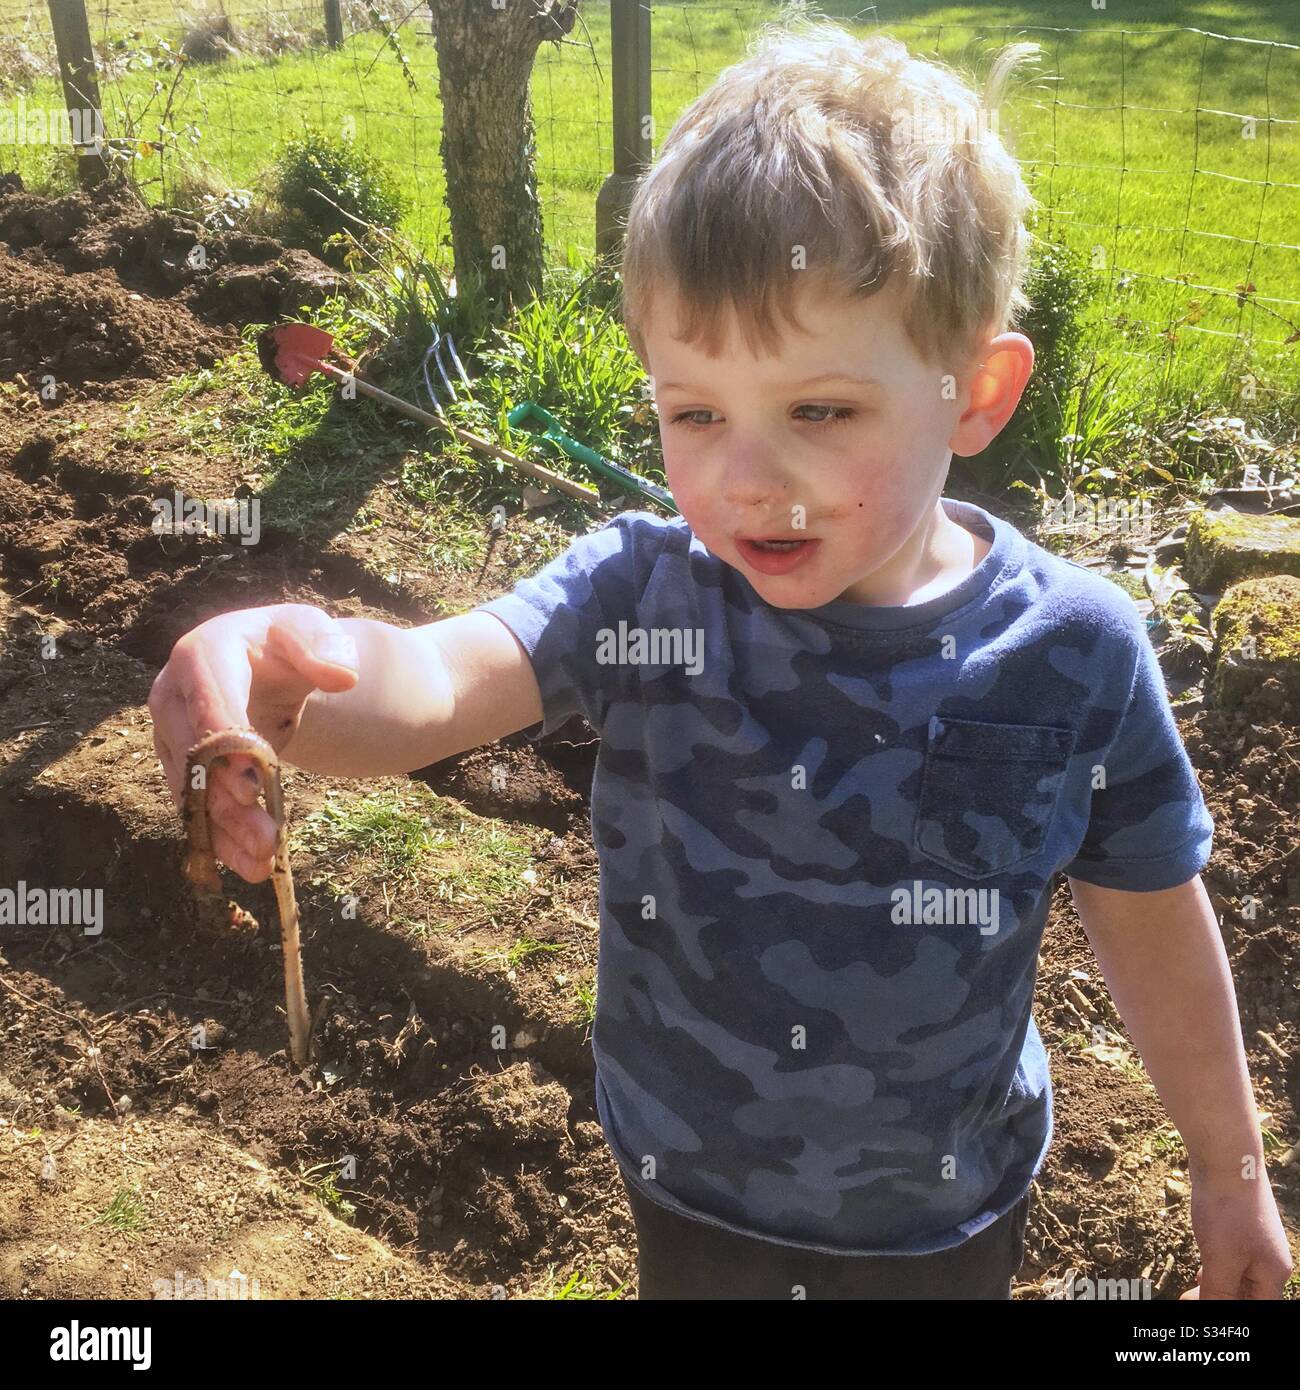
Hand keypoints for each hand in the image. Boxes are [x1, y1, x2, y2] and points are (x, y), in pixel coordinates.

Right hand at [148, 604, 358, 882]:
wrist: (272, 663)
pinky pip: (196, 806)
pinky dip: (222, 839)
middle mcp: (173, 693)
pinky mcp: (181, 765)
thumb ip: (326, 648)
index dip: (227, 743)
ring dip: (225, 831)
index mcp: (203, 652)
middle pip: (194, 754)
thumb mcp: (313, 632)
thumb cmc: (292, 644)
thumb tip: (343, 675)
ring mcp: (171, 732)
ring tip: (263, 864)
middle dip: (227, 801)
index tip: (253, 783)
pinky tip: (251, 867)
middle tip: (267, 838)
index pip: (210, 701)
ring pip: (191, 790)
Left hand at [1178, 1165, 1292, 1298]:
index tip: (1199, 1308)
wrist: (1226, 1158)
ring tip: (1192, 1292)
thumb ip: (1218, 1292)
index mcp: (1273, 1273)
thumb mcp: (1220, 1259)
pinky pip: (1229, 1257)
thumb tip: (1209, 1310)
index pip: (1256, 1307)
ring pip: (1237, 1276)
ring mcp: (1255, 1241)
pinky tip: (1202, 1271)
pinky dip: (1216, 1268)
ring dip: (1216, 1287)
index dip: (1230, 1313)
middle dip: (1219, 1300)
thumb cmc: (1227, 1210)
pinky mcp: (1239, 1225)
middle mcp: (1268, 1260)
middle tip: (1188, 1300)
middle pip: (1247, 1294)